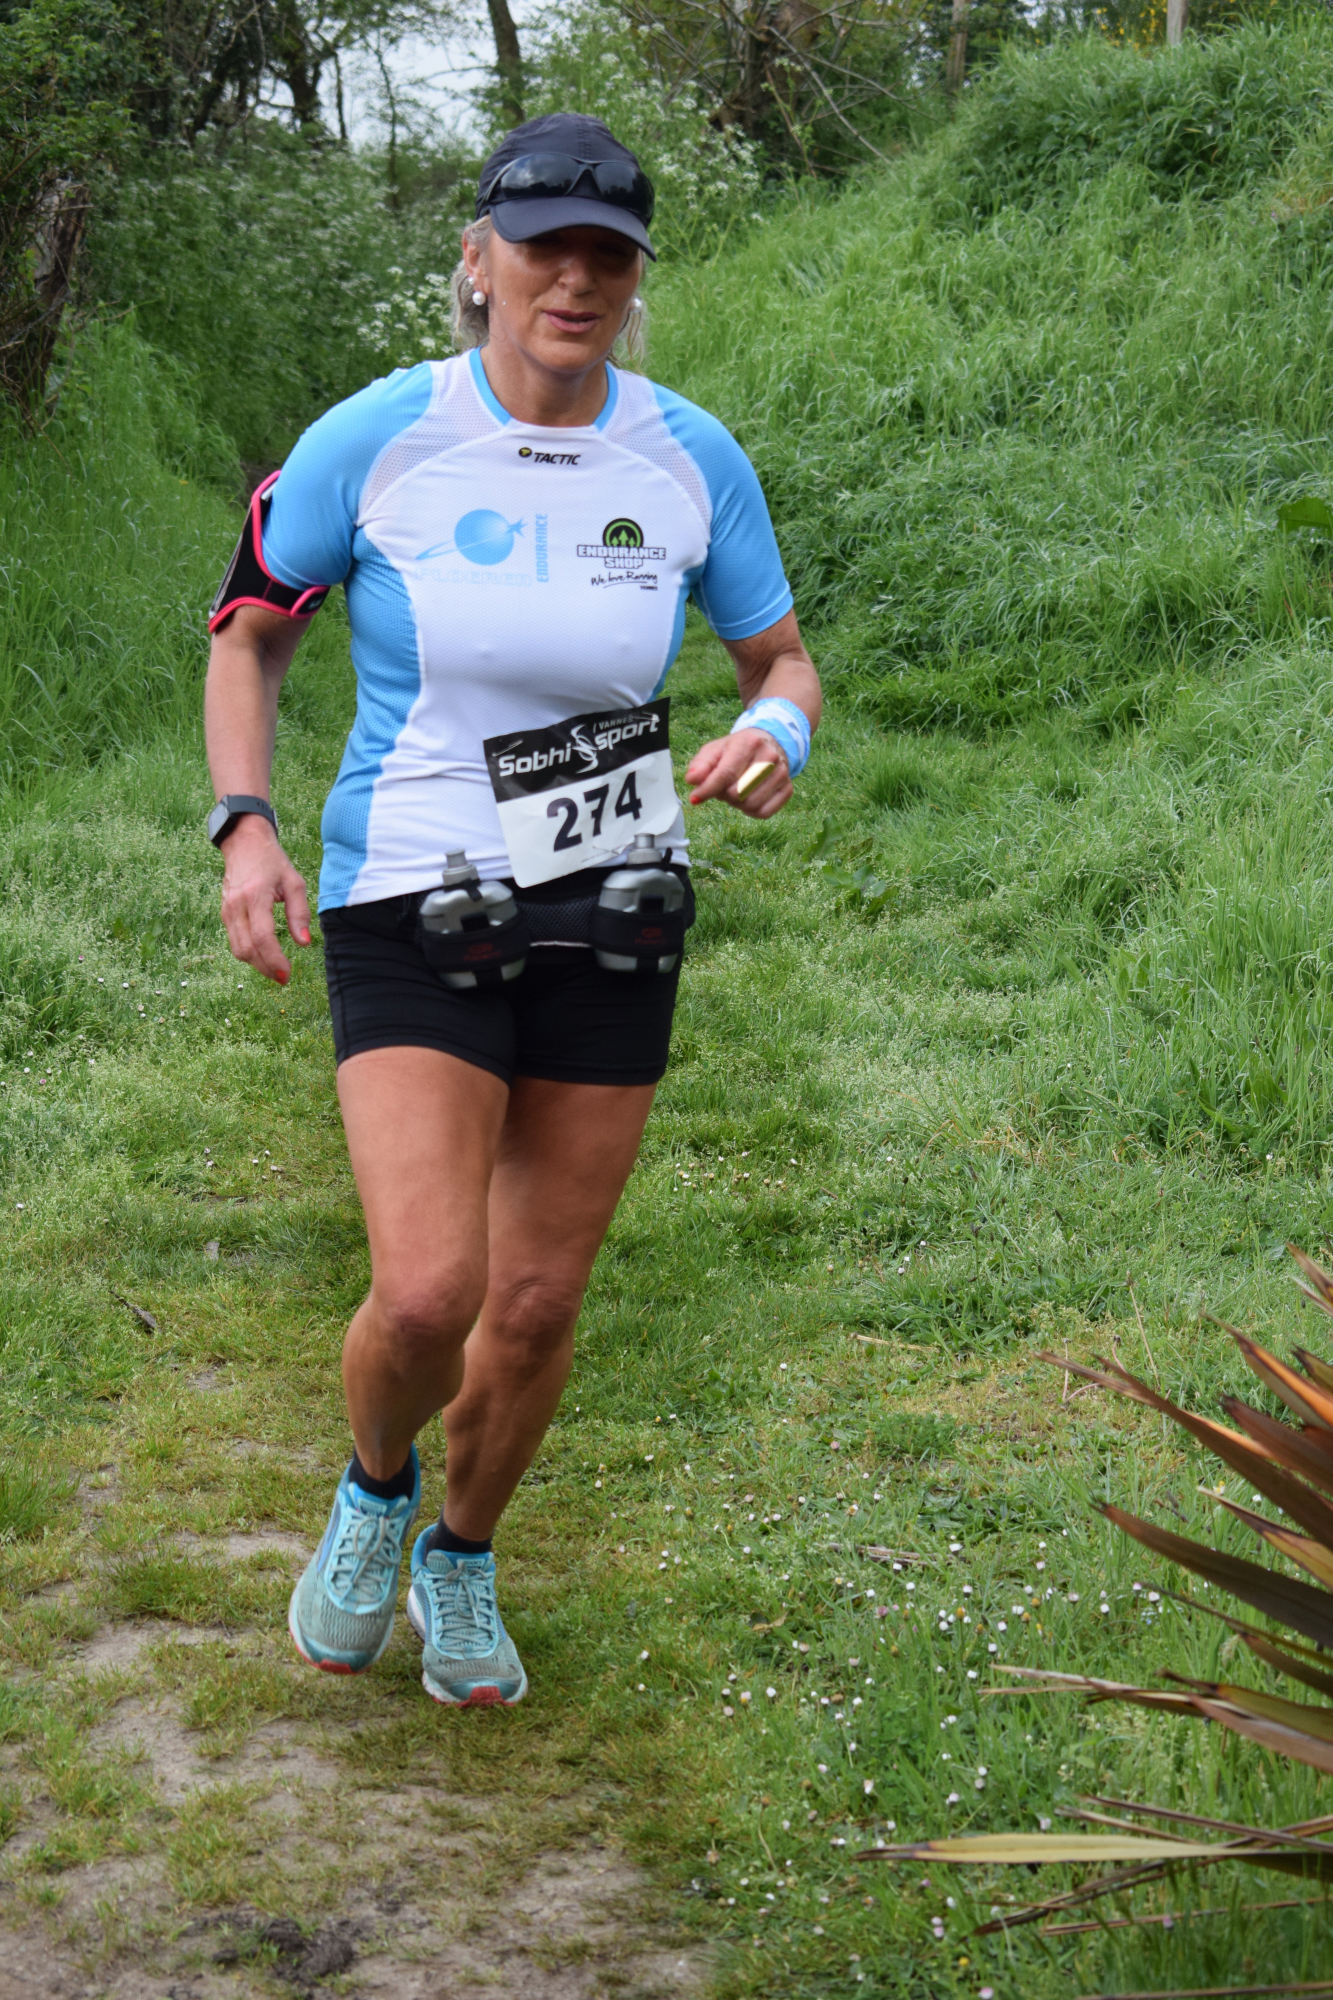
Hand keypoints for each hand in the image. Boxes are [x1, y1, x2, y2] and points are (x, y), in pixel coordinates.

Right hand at [218, 816, 310, 984]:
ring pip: (237, 949)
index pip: (262, 937)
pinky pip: (234, 941)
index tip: (288, 973)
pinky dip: (249, 953)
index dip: (275, 960)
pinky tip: (264, 955)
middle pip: (247, 949)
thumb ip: (300, 913)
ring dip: (257, 964)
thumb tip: (304, 943)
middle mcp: (236, 906)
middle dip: (266, 968)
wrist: (244, 843)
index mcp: (255, 896)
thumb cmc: (272, 861)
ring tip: (276, 970)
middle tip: (284, 977)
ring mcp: (227, 910)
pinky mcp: (224, 914)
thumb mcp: (294, 882)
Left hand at [685, 729, 792, 818]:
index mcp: (749, 742)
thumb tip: (692, 780)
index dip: (707, 789)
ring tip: (736, 790)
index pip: (726, 773)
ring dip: (737, 803)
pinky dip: (750, 811)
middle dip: (723, 794)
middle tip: (723, 787)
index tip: (695, 798)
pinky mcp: (787, 789)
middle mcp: (770, 757)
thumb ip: (701, 765)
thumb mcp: (715, 750)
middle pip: (737, 792)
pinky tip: (748, 798)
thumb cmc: (736, 750)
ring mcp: (782, 773)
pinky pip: (763, 813)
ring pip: (750, 804)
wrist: (768, 744)